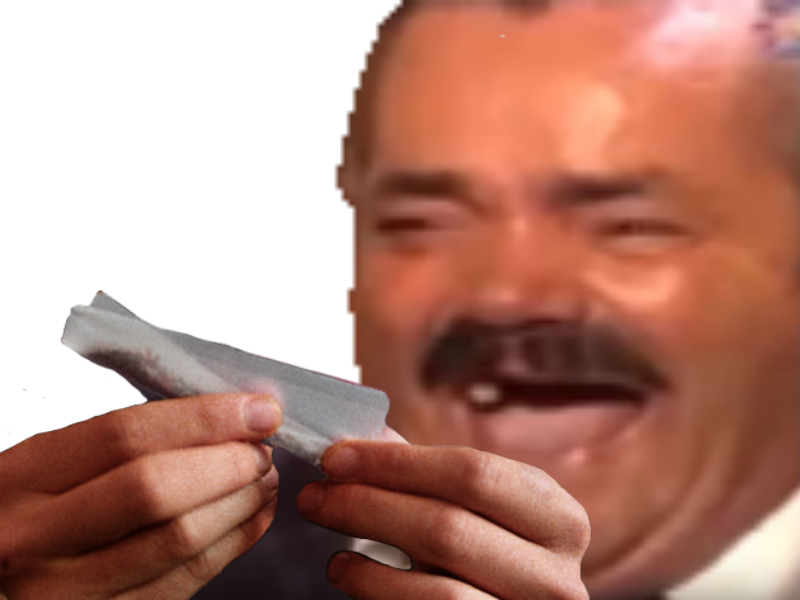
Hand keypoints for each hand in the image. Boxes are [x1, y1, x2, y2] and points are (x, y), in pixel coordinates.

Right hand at [0, 392, 282, 599]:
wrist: (0, 577)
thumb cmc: (31, 512)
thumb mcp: (48, 466)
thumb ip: (124, 442)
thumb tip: (226, 418)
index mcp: (21, 479)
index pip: (125, 436)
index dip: (205, 418)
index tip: (258, 410)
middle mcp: (33, 540)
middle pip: (155, 490)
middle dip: (228, 463)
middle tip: (262, 449)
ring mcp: (64, 593)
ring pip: (179, 540)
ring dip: (241, 503)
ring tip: (263, 479)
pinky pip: (185, 581)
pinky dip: (233, 543)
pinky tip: (252, 517)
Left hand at [298, 433, 590, 599]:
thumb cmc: (485, 560)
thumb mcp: (473, 514)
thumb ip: (428, 476)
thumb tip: (364, 437)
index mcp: (559, 520)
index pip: (473, 474)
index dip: (396, 462)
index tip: (337, 457)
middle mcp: (559, 580)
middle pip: (448, 527)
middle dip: (368, 504)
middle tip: (315, 495)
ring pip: (438, 587)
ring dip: (364, 553)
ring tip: (326, 531)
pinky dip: (376, 592)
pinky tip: (348, 571)